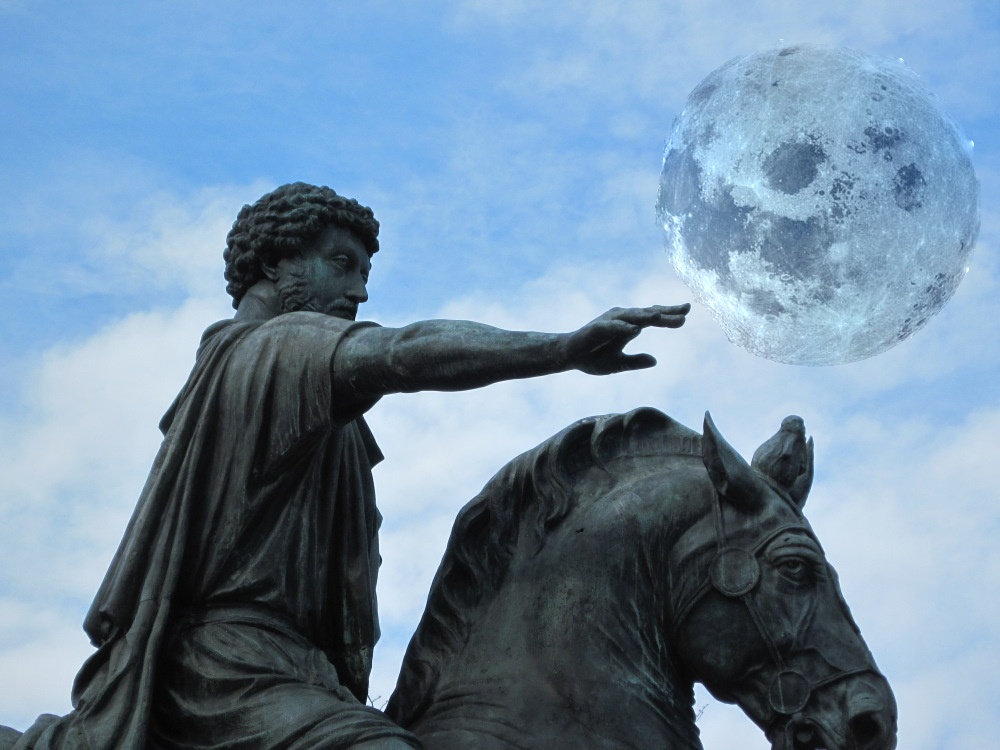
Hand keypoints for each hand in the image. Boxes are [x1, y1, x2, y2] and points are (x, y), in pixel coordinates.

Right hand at [564, 304, 689, 374]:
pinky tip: (635, 330)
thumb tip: (655, 360)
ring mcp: (609, 322)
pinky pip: (613, 327)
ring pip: (632, 317)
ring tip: (662, 317)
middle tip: (685, 311)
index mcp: (628, 326)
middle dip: (666, 313)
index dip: (669, 315)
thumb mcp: (618, 363)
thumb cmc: (593, 358)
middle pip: (647, 314)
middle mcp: (621, 319)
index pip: (652, 318)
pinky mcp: (597, 328)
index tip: (687, 314)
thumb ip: (636, 361)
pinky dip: (623, 328)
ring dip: (647, 316)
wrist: (568, 356)